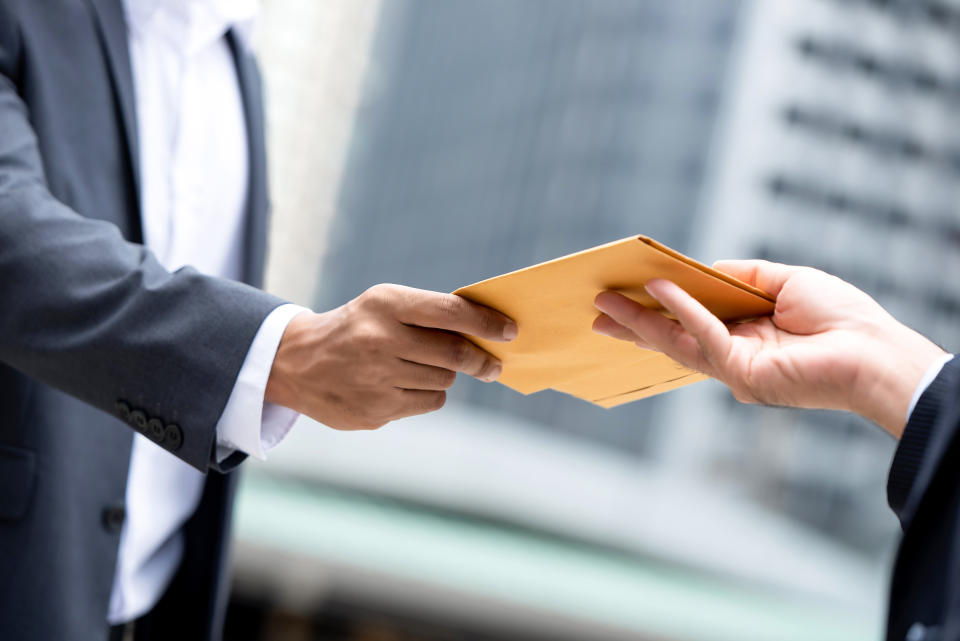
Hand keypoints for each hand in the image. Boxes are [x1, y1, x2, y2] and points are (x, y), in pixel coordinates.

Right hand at [265, 284, 516, 429]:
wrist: (295, 363)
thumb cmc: (357, 327)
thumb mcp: (383, 304)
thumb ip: (429, 313)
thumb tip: (489, 332)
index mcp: (385, 304)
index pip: (451, 312)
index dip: (487, 323)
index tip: (510, 331)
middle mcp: (380, 339)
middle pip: (455, 354)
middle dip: (482, 360)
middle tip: (493, 365)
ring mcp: (377, 378)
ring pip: (444, 381)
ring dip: (445, 375)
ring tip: (418, 367)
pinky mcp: (376, 410)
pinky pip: (429, 403)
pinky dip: (428, 395)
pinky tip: (403, 385)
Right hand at [592, 260, 946, 436]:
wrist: (876, 351)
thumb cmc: (842, 317)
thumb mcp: (785, 281)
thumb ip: (741, 275)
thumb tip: (701, 270)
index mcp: (743, 337)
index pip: (689, 322)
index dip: (658, 307)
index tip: (628, 290)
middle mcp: (733, 356)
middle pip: (671, 337)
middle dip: (632, 322)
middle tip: (596, 307)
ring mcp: (734, 369)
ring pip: (675, 342)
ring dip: (639, 320)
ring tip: (605, 303)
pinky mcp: (742, 374)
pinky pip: (704, 336)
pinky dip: (681, 310)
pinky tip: (657, 289)